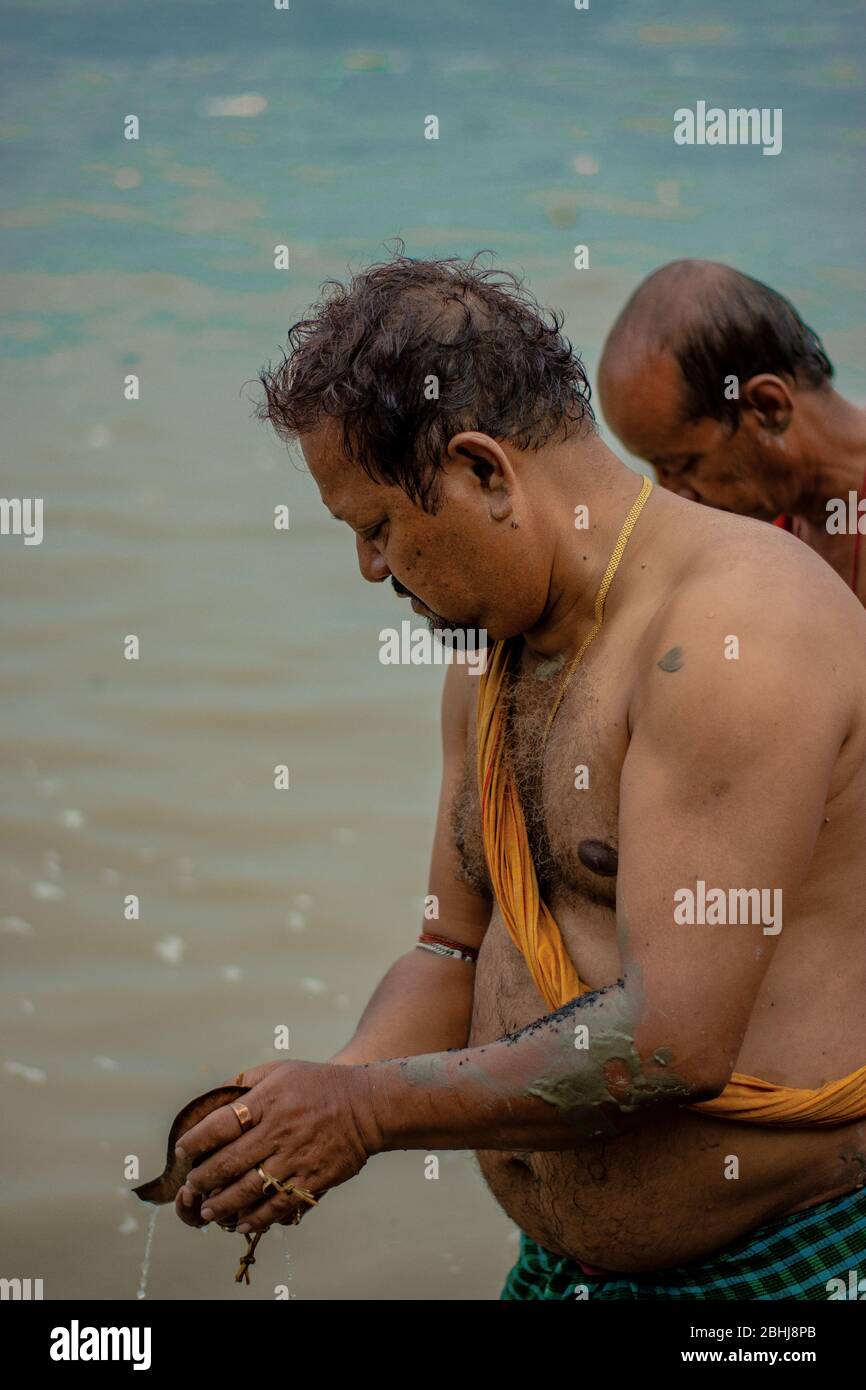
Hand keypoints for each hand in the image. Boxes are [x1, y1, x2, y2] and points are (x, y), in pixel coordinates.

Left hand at [172, 1060, 377, 1234]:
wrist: (368, 1105)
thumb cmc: (320, 1084)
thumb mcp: (282, 1070)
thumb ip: (248, 1081)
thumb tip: (217, 1096)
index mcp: (268, 1101)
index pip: (220, 1124)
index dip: (195, 1141)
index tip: (181, 1151)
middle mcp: (279, 1130)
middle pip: (229, 1162)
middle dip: (203, 1178)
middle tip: (191, 1186)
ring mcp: (296, 1158)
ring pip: (249, 1189)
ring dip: (222, 1204)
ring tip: (208, 1211)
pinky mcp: (312, 1179)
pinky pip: (279, 1205)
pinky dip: (256, 1218)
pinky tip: (241, 1222)